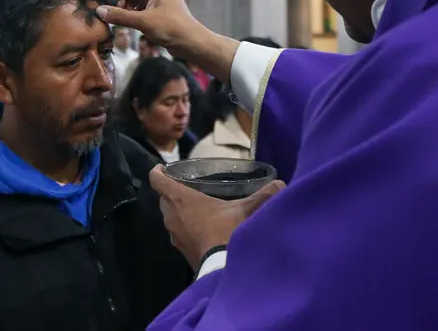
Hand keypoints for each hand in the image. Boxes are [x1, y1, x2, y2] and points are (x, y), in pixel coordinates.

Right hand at [96, 0, 239, 82]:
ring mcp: (156, 1)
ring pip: (132, 1)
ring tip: (118, 22)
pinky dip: (130, 17)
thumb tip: (99, 11)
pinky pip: (137, 10)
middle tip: (112, 16)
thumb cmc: (172, 28)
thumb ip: (120, 16)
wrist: (191, 44)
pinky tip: (126, 25)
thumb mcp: (143, 21)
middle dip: (120, 3)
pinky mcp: (156, 12)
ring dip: (124, 11)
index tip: (109, 6)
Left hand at [150, 165, 284, 268]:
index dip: (158, 172)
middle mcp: (171, 215)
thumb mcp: (247, 210)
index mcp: (180, 199)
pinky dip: (185, 225)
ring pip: (170, 216)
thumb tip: (280, 184)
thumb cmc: (228, 232)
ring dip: (178, 210)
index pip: (157, 180)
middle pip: (163, 198)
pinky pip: (178, 231)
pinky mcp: (181, 249)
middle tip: (187, 185)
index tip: (162, 168)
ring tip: (196, 205)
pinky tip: (203, 226)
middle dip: (171, 191)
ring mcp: (174, 234)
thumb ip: (264, 195)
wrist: (222, 269)